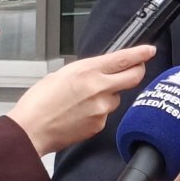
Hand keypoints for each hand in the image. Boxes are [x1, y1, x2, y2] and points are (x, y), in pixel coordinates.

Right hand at [7, 45, 155, 155]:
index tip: (149, 50)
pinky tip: (80, 114)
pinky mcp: (100, 124)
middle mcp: (99, 88)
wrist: (30, 130)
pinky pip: (106, 114)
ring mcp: (102, 108)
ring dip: (110, 95)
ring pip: (117, 97)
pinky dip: (98, 112)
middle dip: (138, 71)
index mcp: (88, 70)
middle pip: (134, 77)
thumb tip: (101, 71)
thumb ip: (86, 71)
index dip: (140, 53)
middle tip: (137, 69)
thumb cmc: (39, 102)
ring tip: (84, 100)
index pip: (123, 58)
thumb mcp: (62, 74)